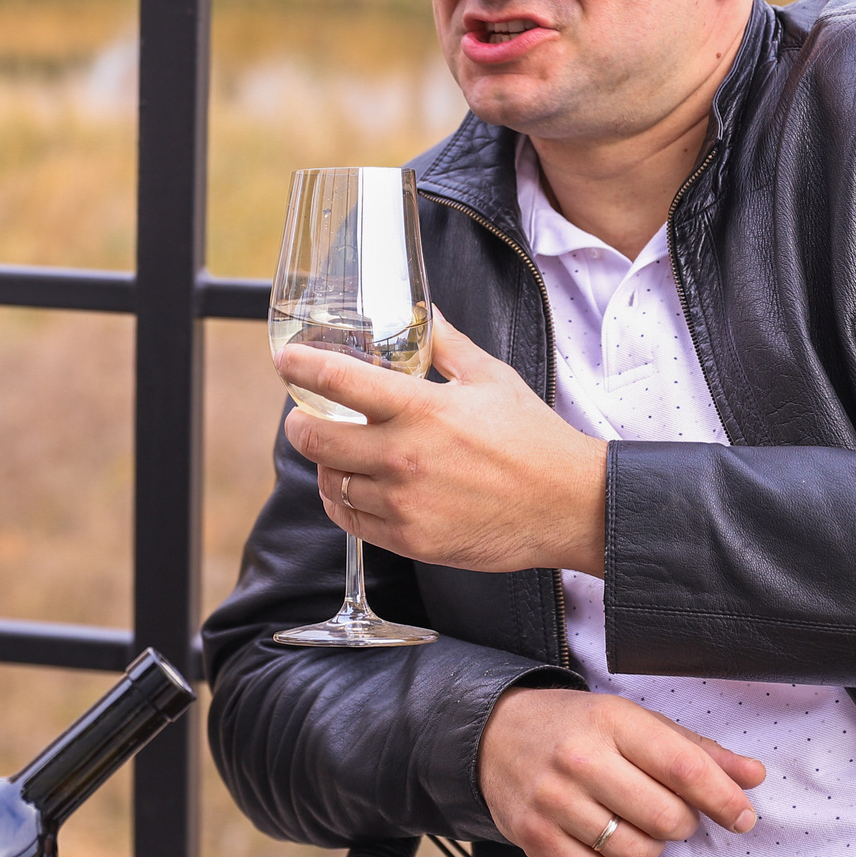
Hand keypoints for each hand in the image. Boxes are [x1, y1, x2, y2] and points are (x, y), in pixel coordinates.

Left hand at [275, 310, 607, 575]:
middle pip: (315, 438)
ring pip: (330, 481)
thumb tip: (425, 316)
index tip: (286, 362)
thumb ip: (447, 345)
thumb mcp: (492, 378)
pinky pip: (350, 520)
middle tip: (304, 417)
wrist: (569, 507)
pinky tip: (351, 487)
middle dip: (300, 424)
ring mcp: (404, 503)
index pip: (339, 382)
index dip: (302, 368)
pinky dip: (342, 501)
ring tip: (339, 453)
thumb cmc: (534, 442)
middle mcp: (404, 457)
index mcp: (422, 409)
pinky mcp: (410, 539)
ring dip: (327, 464)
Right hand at [480, 687, 766, 856]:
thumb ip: (694, 751)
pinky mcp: (533, 837)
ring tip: (645, 832)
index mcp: (610, 720)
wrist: (492, 735)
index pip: (683, 767)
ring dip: (655, 850)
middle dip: (683, 824)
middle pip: (664, 817)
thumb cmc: (576, 728)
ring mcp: (552, 801)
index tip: (742, 816)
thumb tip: (753, 776)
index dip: (723, 798)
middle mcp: (578, 759)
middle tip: (675, 816)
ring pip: (635, 852)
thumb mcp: (633, 721)